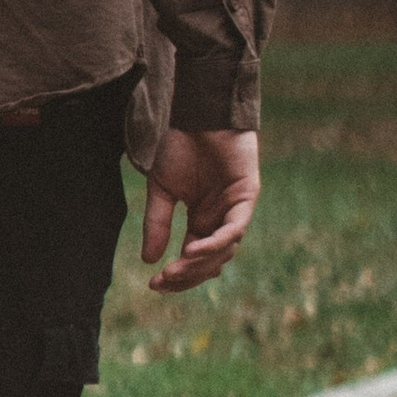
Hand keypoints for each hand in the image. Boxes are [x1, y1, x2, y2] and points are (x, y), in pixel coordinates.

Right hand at [141, 127, 260, 290]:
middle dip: (188, 276)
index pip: (194, 260)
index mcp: (202, 221)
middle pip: (211, 262)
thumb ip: (157, 224)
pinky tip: (191, 250)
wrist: (194, 112)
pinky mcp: (247, 196)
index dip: (177, 276)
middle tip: (164, 280)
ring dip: (200, 264)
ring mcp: (236, 209)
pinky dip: (215, 243)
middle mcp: (221, 220)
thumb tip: (149, 261)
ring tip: (176, 268)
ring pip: (224, 250)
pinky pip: (234, 229)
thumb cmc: (178, 145)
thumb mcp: (161, 190)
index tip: (153, 284)